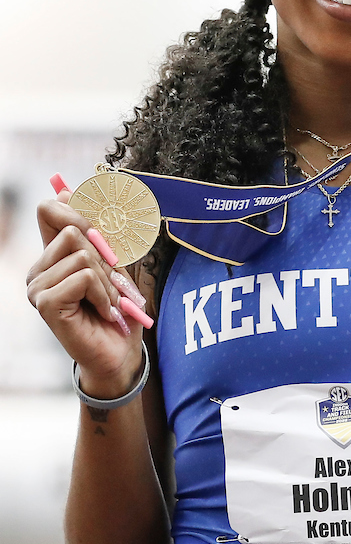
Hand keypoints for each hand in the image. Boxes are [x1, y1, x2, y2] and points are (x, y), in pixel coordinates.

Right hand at [27, 195, 146, 395]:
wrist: (119, 354)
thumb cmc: (117, 311)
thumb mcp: (112, 266)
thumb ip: (95, 234)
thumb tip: (69, 190)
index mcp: (51, 256)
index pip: (51, 210)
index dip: (77, 208)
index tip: (101, 231)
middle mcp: (38, 269)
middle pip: (72, 229)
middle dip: (103, 255)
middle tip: (111, 284)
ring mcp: (37, 287)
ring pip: (82, 254)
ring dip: (107, 281)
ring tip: (108, 303)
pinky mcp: (45, 303)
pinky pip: (83, 277)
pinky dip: (103, 294)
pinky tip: (104, 312)